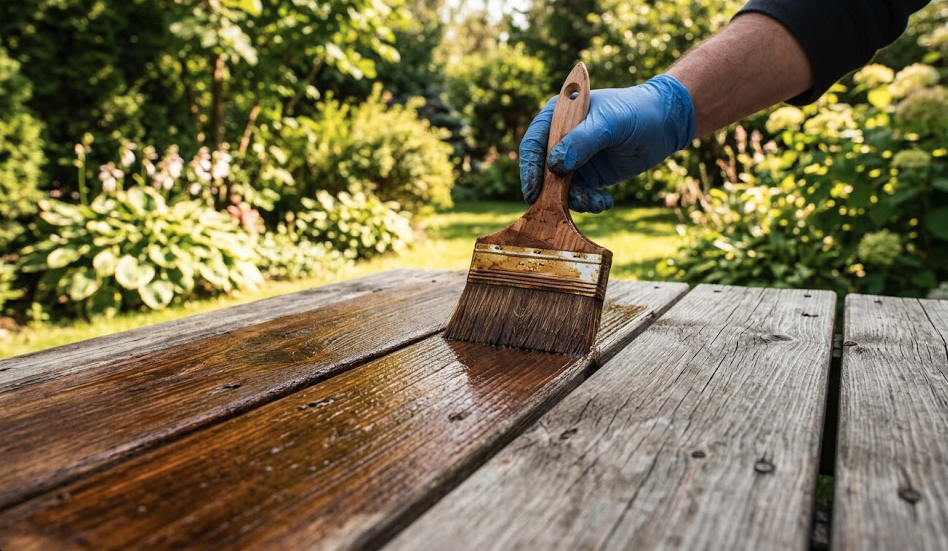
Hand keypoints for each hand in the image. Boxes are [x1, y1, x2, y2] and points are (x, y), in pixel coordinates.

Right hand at [519, 74, 694, 212]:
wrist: (665, 124)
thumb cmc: (636, 112)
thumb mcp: (609, 123)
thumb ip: (581, 142)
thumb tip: (553, 166)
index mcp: (560, 116)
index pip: (534, 142)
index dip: (530, 167)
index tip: (534, 190)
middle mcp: (561, 138)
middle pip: (543, 170)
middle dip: (553, 191)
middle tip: (562, 207)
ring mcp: (574, 158)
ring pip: (560, 187)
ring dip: (575, 200)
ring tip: (596, 202)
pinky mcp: (589, 175)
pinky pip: (579, 195)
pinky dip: (589, 202)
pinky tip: (605, 202)